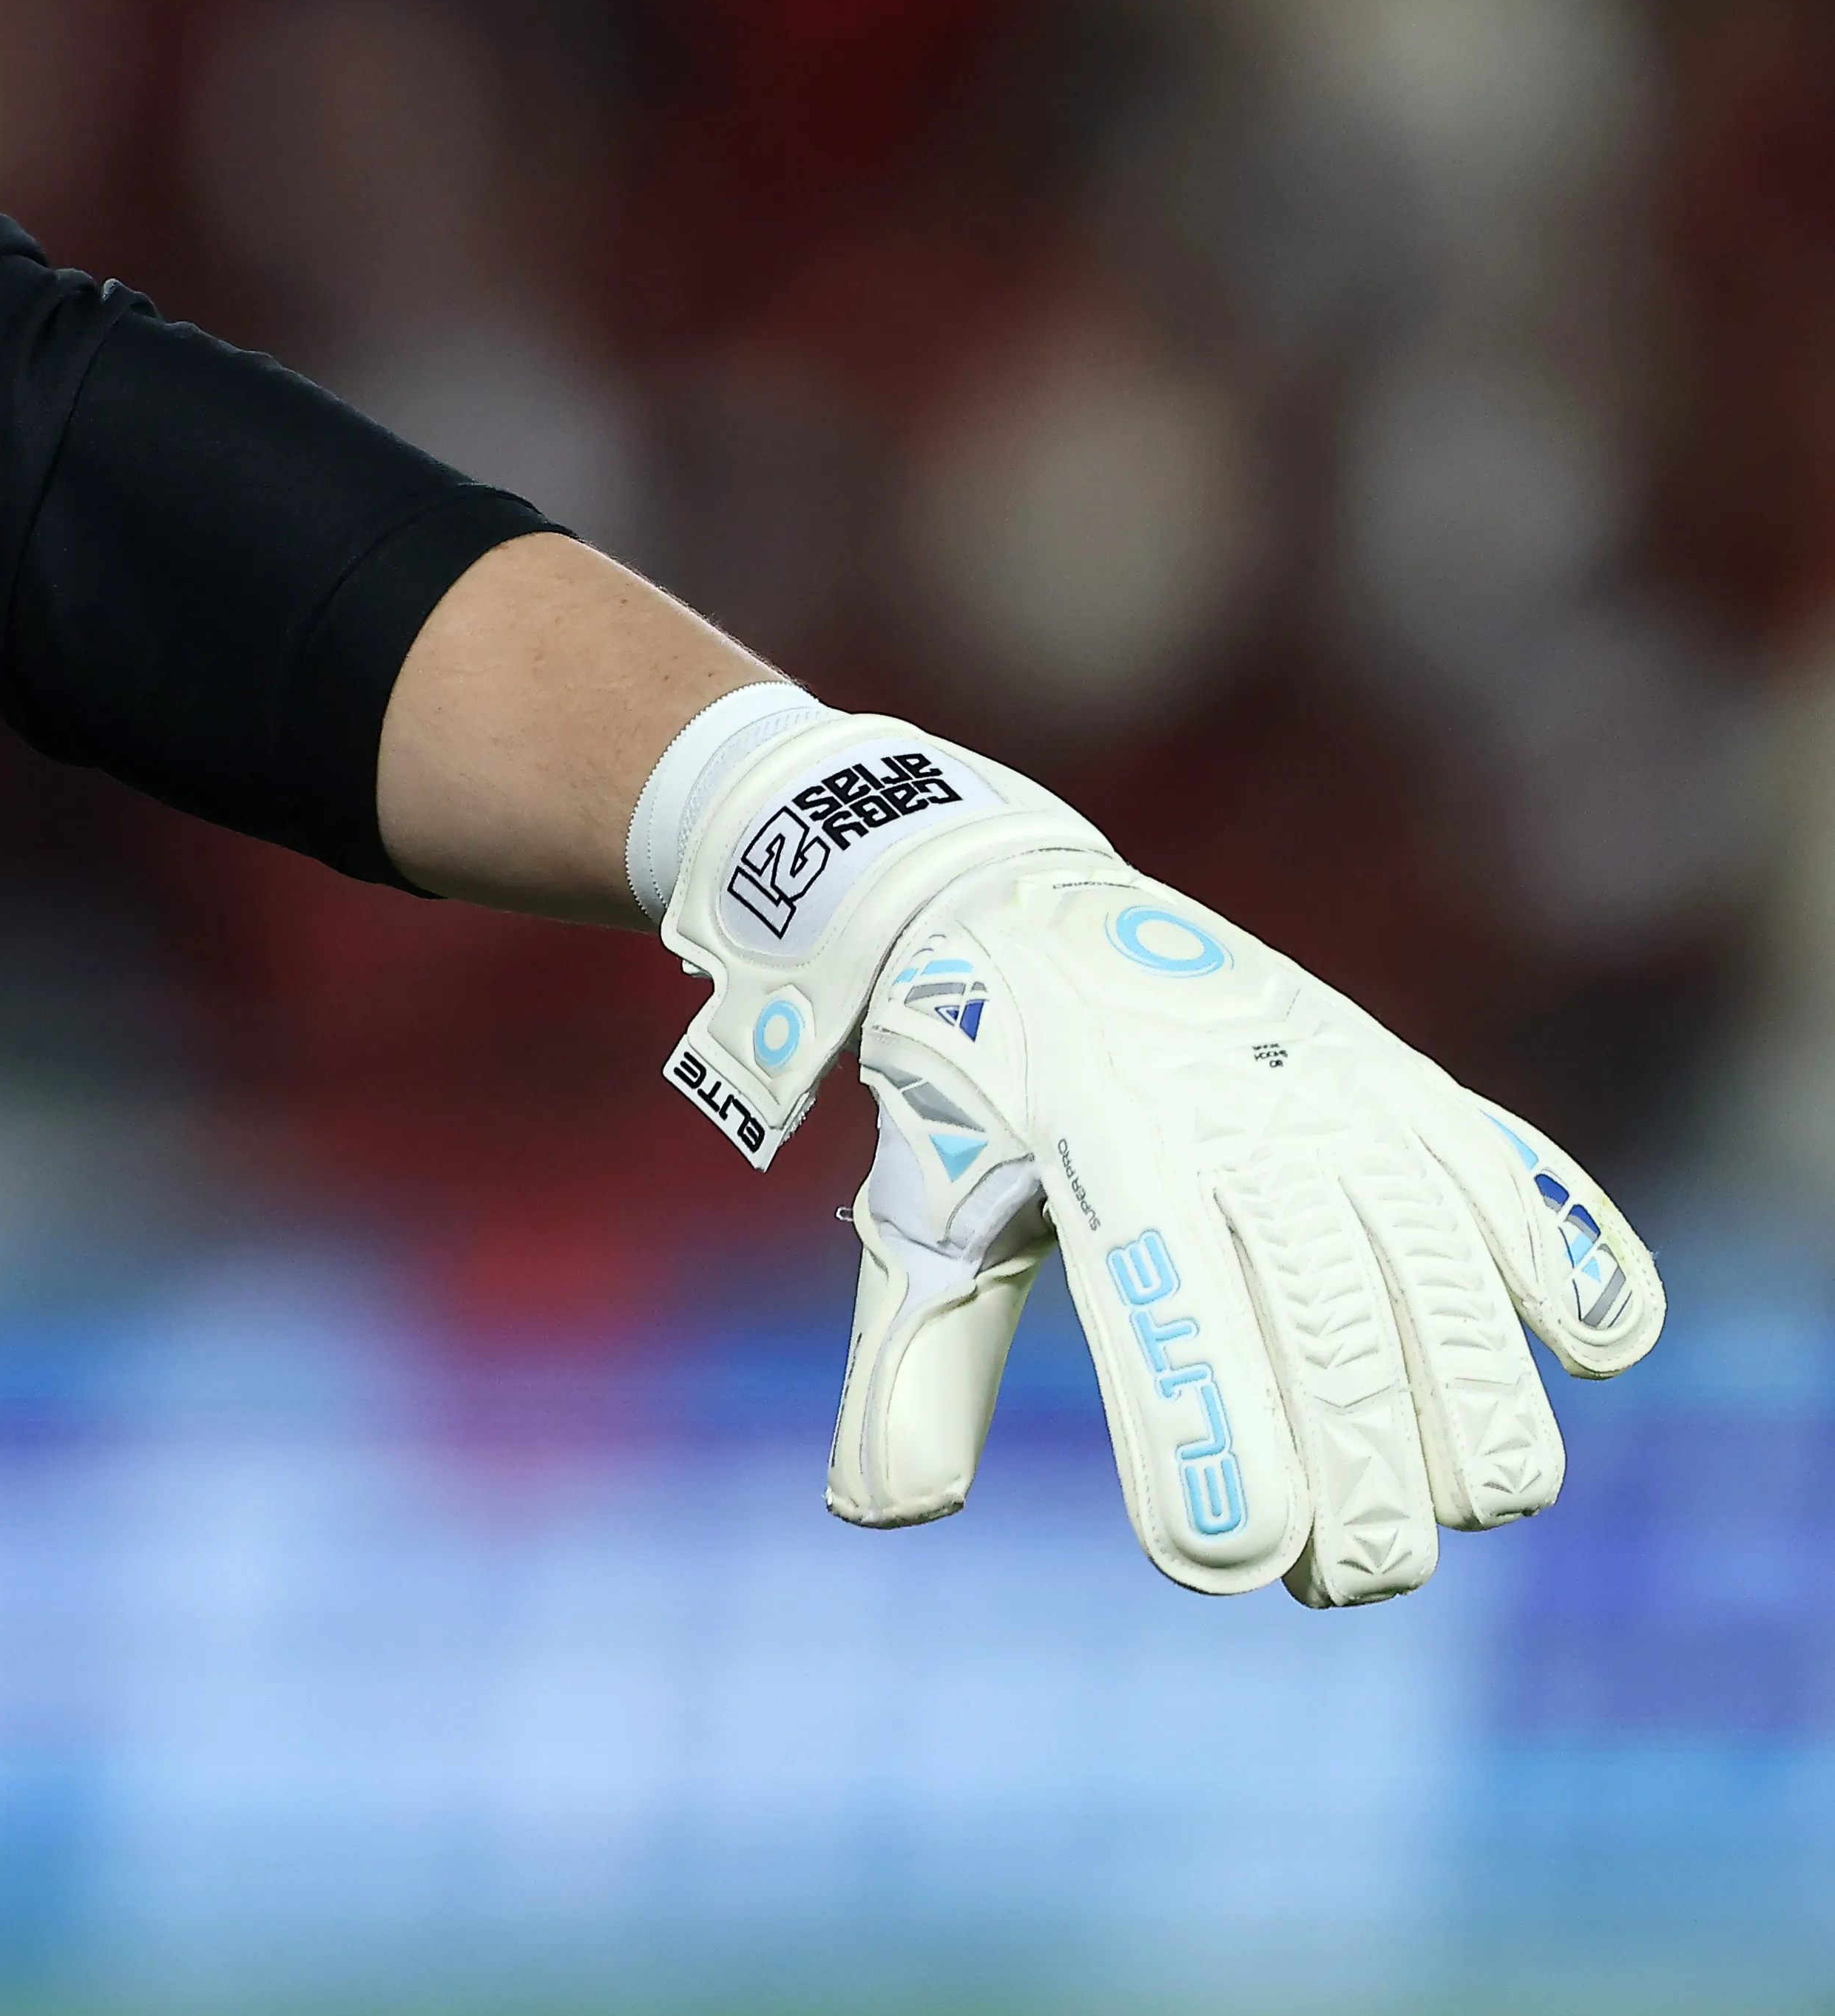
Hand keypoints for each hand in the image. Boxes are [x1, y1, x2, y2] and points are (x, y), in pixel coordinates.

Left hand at [641, 690, 1663, 1601]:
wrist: (1010, 900)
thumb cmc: (966, 1090)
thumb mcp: (919, 1206)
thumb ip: (913, 1367)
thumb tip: (884, 1515)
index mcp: (1087, 1134)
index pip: (1160, 1297)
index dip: (1200, 1433)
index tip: (1221, 1563)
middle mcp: (1222, 1105)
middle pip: (1322, 1309)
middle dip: (1356, 1468)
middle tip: (1354, 1581)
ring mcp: (1326, 1082)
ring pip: (1435, 1256)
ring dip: (1474, 1398)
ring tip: (1477, 1512)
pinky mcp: (1396, 1073)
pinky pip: (1506, 1163)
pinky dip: (1569, 1249)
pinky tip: (1598, 1351)